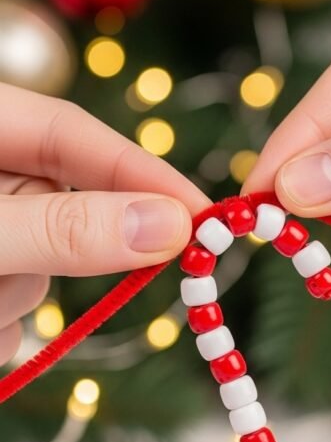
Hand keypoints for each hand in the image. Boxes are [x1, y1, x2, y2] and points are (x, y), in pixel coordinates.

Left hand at [0, 83, 209, 365]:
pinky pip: (11, 310)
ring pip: (36, 270)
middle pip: (58, 210)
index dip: (138, 170)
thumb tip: (169, 225)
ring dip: (12, 301)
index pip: (72, 131)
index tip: (200, 216)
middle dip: (53, 260)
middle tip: (13, 281)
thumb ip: (63, 228)